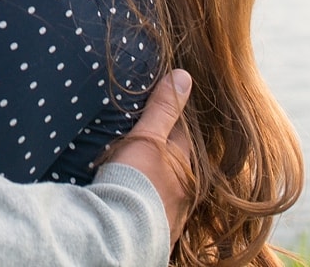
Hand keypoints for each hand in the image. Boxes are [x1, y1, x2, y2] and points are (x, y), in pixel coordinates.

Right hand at [100, 69, 196, 241]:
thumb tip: (184, 76)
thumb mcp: (147, 137)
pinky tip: (140, 202)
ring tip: (142, 176)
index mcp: (185, 164)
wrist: (122, 232)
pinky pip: (159, 211)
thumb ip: (163, 109)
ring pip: (170, 189)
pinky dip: (151, 204)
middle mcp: (186, 190)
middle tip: (148, 145)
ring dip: (159, 181)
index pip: (181, 134)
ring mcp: (175, 214)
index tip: (159, 112)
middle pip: (177, 163)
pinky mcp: (162, 233)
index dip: (170, 121)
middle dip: (166, 154)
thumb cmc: (136, 181)